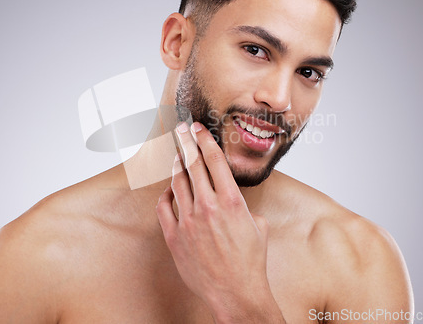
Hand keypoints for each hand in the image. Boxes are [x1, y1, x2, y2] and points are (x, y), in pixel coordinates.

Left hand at [156, 122, 282, 322]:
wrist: (236, 292)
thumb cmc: (251, 261)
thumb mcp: (258, 226)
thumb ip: (242, 206)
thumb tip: (230, 199)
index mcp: (231, 201)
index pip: (214, 160)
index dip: (204, 139)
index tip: (198, 129)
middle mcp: (208, 206)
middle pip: (193, 164)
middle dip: (186, 142)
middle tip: (181, 129)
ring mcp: (188, 221)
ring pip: (177, 183)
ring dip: (177, 165)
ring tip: (177, 155)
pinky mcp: (174, 236)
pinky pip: (164, 207)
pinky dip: (166, 194)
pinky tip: (169, 189)